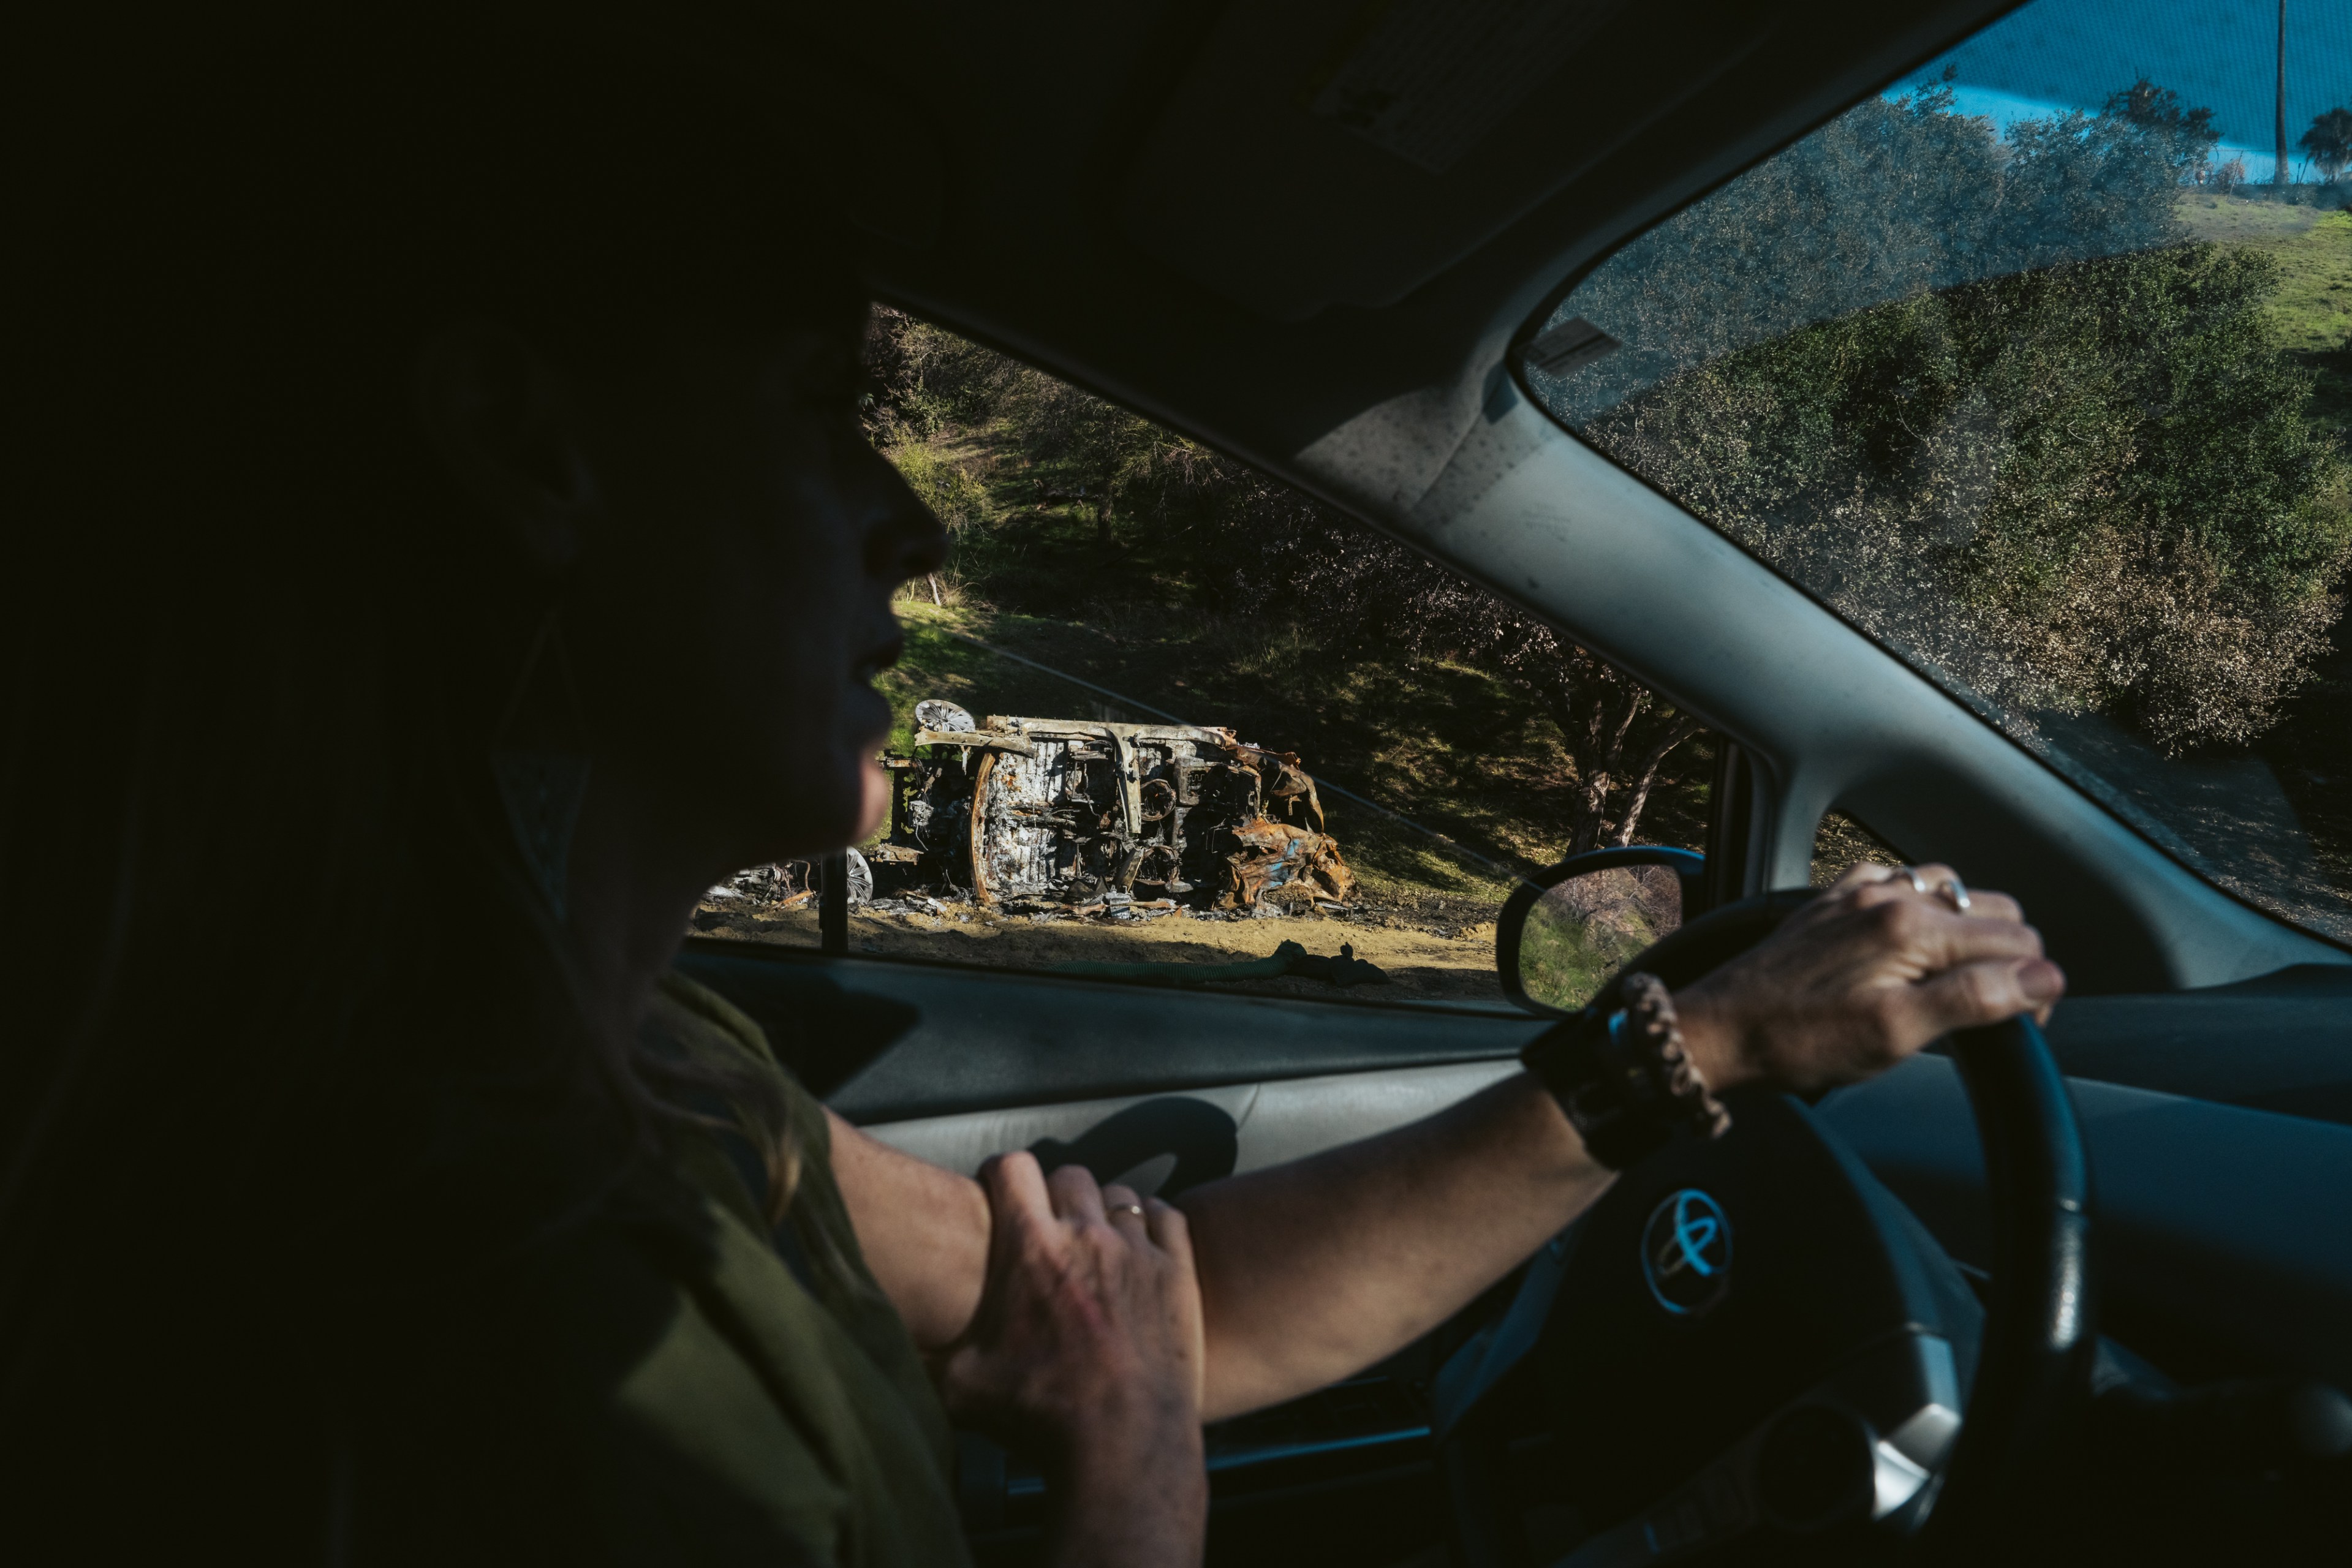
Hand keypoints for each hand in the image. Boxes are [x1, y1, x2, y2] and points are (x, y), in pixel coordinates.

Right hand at [938, 1153, 1206, 1562]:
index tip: (998, 1197)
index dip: (1000, 1177)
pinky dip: (1153, 1226)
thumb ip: (924, 1355)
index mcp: (1030, 1249)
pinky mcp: (1178, 1271)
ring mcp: (1138, 1250)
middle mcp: (1086, 1235)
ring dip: (1104, 1213)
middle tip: (1047, 1230)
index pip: (1011, 1167)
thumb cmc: (1040, 1416)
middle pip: (1069, 1176)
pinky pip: (1167, 1216)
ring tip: (1095, 1247)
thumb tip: (888, 1344)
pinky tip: (1142, 1251)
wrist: (1124, 1446)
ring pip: (1119, 1196)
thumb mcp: (961, 1388)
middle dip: (1053, 1195)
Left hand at [1674, 862, 2065, 1095]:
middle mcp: (1890, 894)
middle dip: (2010, 954)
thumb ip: (1973, 999)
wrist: (1719, 1029)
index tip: (2025, 1023)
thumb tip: (2044, 975)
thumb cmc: (1800, 1041)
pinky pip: (1901, 885)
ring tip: (1958, 979)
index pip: (2018, 941)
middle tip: (1995, 1007)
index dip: (2036, 986)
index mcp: (1913, 927)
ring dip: (1970, 929)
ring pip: (1952, 892)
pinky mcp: (1835, 899)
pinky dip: (1923, 911)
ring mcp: (1860, 891)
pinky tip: (1912, 947)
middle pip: (1992, 910)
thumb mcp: (1895, 1034)